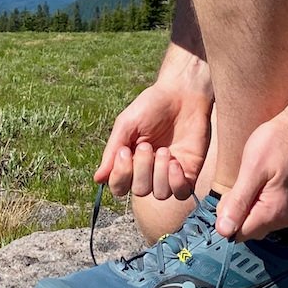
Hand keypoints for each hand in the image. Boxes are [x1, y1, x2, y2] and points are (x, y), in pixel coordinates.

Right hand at [95, 79, 212, 200]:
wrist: (183, 93)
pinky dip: (176, 182)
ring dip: (159, 173)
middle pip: (139, 191)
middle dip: (142, 168)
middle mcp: (148, 171)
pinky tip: (175, 163)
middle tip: (147, 145)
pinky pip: (181, 193)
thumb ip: (112, 151)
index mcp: (130, 161)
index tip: (124, 152)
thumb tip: (98, 179)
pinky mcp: (189, 172)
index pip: (119, 186)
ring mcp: (169, 174)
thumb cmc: (152, 105)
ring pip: (160, 194)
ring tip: (165, 150)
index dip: (120, 175)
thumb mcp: (127, 124)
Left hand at [216, 111, 287, 239]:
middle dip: (235, 211)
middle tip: (241, 182)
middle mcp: (281, 219)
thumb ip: (238, 202)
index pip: (238, 234)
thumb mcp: (252, 170)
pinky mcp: (285, 204)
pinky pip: (262, 212)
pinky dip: (253, 200)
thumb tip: (223, 231)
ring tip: (250, 180)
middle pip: (245, 229)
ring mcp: (285, 213)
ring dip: (244, 205)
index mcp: (273, 214)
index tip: (230, 193)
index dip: (226, 217)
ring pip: (253, 220)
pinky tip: (257, 182)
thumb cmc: (277, 144)